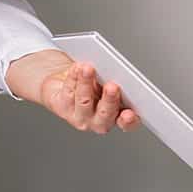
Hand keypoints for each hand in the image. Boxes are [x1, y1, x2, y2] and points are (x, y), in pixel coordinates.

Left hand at [6, 50, 138, 132]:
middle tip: (112, 86)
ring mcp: (81, 118)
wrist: (67, 82)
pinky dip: (74, 78)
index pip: (127, 122)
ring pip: (84, 102)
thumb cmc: (94, 83)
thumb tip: (116, 73)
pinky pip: (69, 93)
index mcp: (118, 115)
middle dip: (109, 100)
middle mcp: (100, 121)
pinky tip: (77, 69)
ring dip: (87, 84)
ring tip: (89, 69)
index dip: (129, 120)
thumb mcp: (109, 82)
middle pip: (105, 114)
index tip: (129, 113)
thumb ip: (114, 82)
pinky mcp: (63, 109)